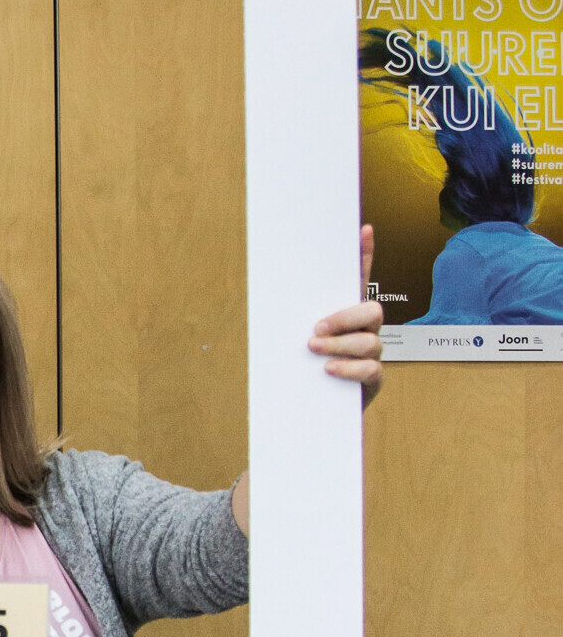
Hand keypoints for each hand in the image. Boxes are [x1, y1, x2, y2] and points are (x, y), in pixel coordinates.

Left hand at [309, 222, 382, 404]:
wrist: (312, 407)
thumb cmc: (303, 366)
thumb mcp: (294, 339)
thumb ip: (291, 318)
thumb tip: (264, 289)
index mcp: (347, 314)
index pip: (360, 279)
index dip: (365, 255)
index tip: (364, 229)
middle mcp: (365, 330)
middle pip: (372, 310)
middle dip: (344, 318)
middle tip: (315, 328)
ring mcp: (372, 353)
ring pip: (370, 340)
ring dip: (339, 344)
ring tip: (314, 350)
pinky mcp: (373, 378)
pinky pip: (371, 368)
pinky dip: (348, 368)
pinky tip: (328, 370)